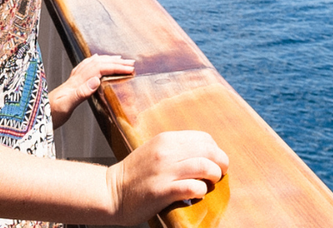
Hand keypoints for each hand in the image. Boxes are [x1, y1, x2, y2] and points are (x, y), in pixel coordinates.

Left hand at [49, 54, 133, 127]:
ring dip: (107, 60)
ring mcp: (72, 80)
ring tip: (119, 59)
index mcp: (76, 83)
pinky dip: (94, 62)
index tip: (129, 69)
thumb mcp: (65, 107)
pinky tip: (96, 61)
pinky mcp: (70, 85)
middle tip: (131, 63)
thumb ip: (81, 93)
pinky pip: (84, 68)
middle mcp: (74, 79)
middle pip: (97, 64)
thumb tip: (97, 80)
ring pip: (92, 64)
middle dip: (115, 62)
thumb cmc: (50, 114)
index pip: (100, 69)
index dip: (115, 67)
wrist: (36, 117)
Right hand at [105, 130, 228, 224]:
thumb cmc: (134, 174)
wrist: (111, 191)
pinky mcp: (163, 190)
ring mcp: (165, 171)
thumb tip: (205, 154)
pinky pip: (193, 187)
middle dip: (221, 162)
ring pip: (205, 166)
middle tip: (221, 172)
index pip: (204, 138)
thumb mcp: (154, 150)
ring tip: (210, 183)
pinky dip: (201, 191)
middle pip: (209, 150)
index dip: (215, 150)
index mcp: (166, 139)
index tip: (215, 160)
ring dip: (214, 176)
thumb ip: (176, 148)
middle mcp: (166, 152)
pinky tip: (197, 194)